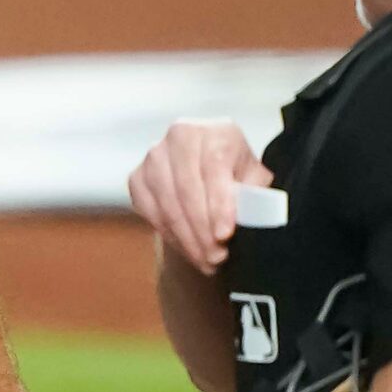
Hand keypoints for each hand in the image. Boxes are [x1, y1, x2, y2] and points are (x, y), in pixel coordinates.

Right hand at [127, 120, 269, 276]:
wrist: (208, 167)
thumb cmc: (235, 174)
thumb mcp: (254, 178)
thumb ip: (253, 194)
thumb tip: (250, 217)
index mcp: (214, 132)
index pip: (213, 169)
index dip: (218, 205)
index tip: (224, 235)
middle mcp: (179, 137)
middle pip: (187, 190)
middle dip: (201, 230)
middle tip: (216, 257)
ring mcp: (153, 157)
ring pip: (167, 204)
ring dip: (186, 238)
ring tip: (205, 260)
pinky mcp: (137, 178)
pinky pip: (150, 213)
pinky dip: (169, 235)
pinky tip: (188, 249)